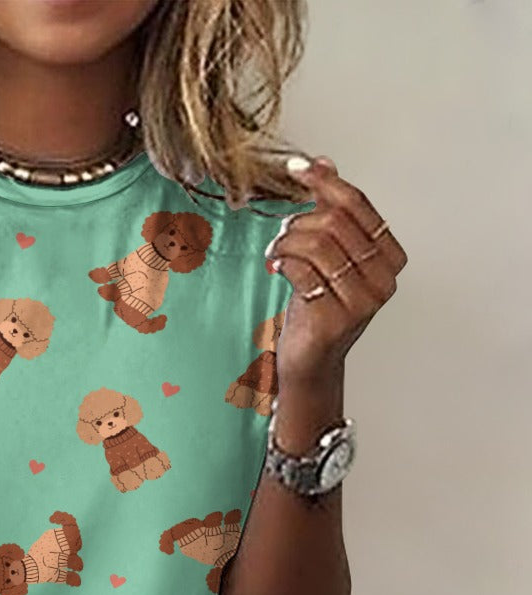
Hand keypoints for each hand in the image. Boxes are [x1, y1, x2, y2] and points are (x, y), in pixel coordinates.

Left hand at [264, 155, 407, 385]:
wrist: (311, 360)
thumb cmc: (319, 306)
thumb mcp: (329, 255)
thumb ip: (331, 211)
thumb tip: (324, 162)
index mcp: (390, 256)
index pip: (357, 205)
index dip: (325, 182)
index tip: (297, 168)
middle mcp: (384, 278)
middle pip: (336, 222)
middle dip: (300, 221)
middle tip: (282, 234)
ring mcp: (362, 301)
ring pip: (318, 245)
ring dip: (287, 243)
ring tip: (277, 253)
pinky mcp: (335, 319)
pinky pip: (303, 273)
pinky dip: (283, 263)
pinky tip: (277, 268)